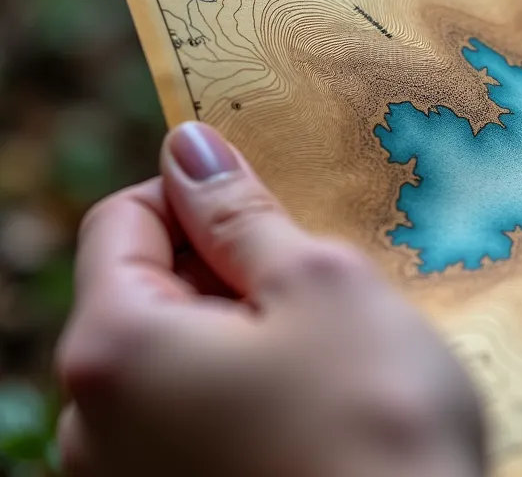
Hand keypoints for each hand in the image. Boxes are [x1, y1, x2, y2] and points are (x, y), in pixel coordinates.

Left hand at [55, 122, 485, 476]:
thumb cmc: (376, 423)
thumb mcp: (322, 286)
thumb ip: (243, 215)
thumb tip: (191, 150)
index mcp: (115, 348)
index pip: (126, 219)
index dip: (204, 194)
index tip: (277, 203)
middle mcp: (94, 423)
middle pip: (147, 295)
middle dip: (231, 274)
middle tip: (324, 287)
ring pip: (178, 363)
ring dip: (248, 338)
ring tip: (334, 358)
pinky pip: (197, 423)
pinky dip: (250, 397)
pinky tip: (320, 411)